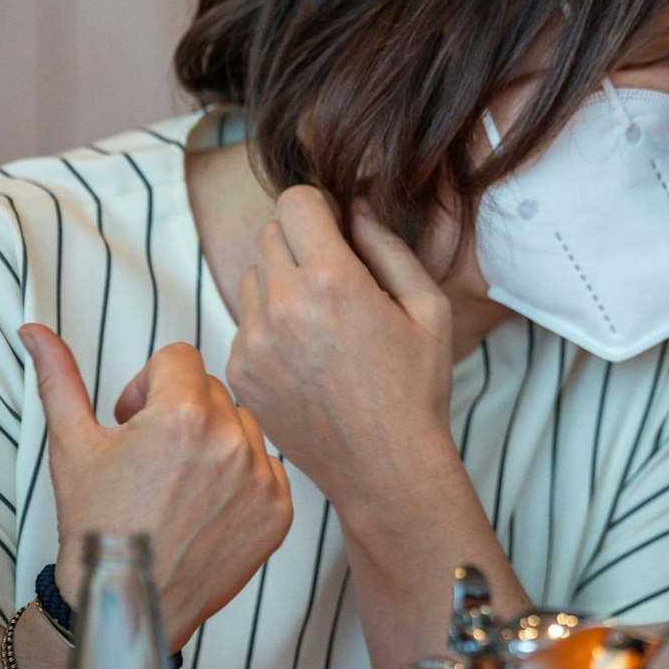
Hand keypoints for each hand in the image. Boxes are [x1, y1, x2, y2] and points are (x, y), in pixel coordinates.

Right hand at [24, 325, 292, 647]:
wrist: (124, 602)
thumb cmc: (94, 523)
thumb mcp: (71, 446)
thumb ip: (58, 378)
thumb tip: (33, 329)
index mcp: (182, 415)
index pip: (180, 357)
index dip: (149, 384)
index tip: (133, 420)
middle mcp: (230, 441)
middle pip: (213, 389)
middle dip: (181, 409)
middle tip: (150, 455)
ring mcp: (261, 478)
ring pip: (244, 425)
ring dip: (215, 440)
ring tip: (178, 482)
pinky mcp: (279, 511)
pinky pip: (267, 466)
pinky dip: (241, 478)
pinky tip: (204, 506)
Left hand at [225, 187, 462, 534]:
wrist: (385, 467)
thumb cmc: (416, 387)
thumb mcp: (427, 308)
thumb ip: (388, 247)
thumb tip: (356, 208)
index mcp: (331, 281)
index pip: (295, 201)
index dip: (320, 210)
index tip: (338, 232)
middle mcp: (282, 305)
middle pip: (270, 233)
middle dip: (301, 243)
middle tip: (337, 280)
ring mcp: (254, 342)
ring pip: (253, 277)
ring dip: (281, 284)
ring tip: (322, 323)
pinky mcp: (240, 371)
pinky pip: (245, 322)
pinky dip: (270, 326)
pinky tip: (307, 357)